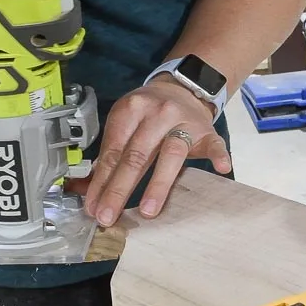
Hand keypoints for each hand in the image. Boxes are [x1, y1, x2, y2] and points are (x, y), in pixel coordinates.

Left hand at [76, 76, 231, 226]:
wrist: (183, 89)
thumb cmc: (148, 115)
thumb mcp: (124, 125)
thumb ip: (108, 156)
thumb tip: (84, 190)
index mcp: (130, 111)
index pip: (113, 152)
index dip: (101, 182)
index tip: (94, 208)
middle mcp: (156, 114)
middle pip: (136, 155)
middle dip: (120, 189)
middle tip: (109, 216)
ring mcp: (184, 122)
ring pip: (171, 154)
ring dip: (158, 184)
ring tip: (147, 210)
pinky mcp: (208, 131)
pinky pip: (214, 144)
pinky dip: (218, 156)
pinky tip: (221, 169)